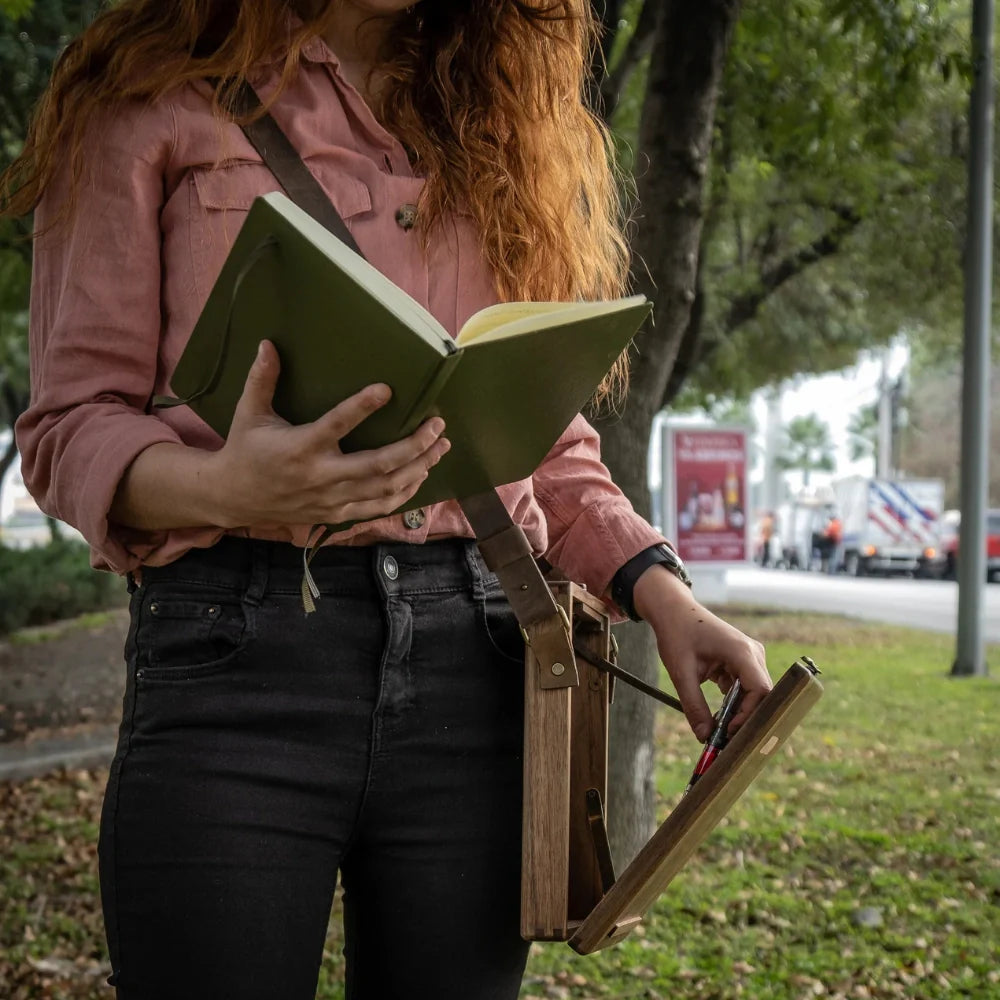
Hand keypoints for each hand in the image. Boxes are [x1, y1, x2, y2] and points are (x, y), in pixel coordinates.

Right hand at [207, 340, 450, 526]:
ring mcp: (332, 499)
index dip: (361, 407)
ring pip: (385, 488)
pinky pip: (379, 507)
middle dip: (413, 446)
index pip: (336, 425)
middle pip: (377, 465)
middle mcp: (320, 476)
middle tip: (437, 425)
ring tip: (440, 446)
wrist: (234, 498)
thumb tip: (268, 343)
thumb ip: (261, 380)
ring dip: (418, 467)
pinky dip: (405, 493)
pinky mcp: (337, 514)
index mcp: (299, 448)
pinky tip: (421, 474)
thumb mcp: (249, 413)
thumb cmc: (245, 450)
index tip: (387, 389)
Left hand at [632, 565, 771, 741]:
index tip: (728, 732)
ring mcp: (749, 657)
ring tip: (721, 732)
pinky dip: (733, 704)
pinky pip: (744, 688)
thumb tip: (704, 737)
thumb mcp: (681, 672)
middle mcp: (752, 654)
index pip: (760, 691)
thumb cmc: (677, 634)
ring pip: (753, 694)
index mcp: (742, 652)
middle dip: (744, 719)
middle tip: (725, 740)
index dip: (749, 715)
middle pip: (760, 695)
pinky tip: (719, 717)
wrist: (673, 610)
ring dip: (738, 713)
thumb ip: (694, 706)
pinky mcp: (742, 662)